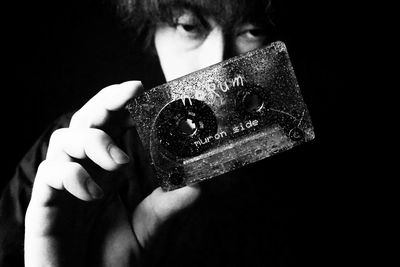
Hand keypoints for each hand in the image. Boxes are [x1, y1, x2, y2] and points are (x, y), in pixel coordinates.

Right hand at [24, 81, 200, 266]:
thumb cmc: (118, 259)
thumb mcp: (153, 226)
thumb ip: (173, 202)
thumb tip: (201, 181)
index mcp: (109, 170)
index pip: (111, 125)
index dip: (121, 103)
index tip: (141, 88)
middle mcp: (86, 170)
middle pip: (86, 120)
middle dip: (106, 102)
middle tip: (130, 94)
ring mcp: (64, 184)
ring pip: (63, 138)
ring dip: (93, 142)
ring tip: (119, 164)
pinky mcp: (44, 203)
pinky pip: (50, 173)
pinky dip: (73, 174)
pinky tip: (93, 193)